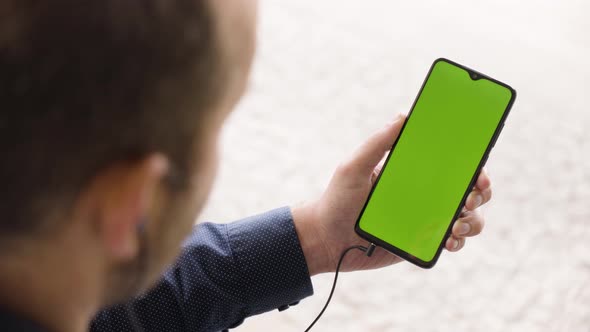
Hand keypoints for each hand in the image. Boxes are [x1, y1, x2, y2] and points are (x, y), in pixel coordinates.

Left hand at [292, 113, 491, 274]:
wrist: (326, 239)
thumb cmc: (337, 199)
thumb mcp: (353, 166)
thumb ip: (377, 143)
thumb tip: (404, 115)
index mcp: (412, 169)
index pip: (450, 159)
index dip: (472, 158)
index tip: (479, 160)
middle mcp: (425, 191)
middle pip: (468, 186)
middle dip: (480, 189)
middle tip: (472, 193)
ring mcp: (426, 216)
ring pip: (468, 214)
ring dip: (473, 218)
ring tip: (456, 224)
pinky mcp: (422, 241)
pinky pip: (453, 240)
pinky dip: (459, 240)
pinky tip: (450, 240)